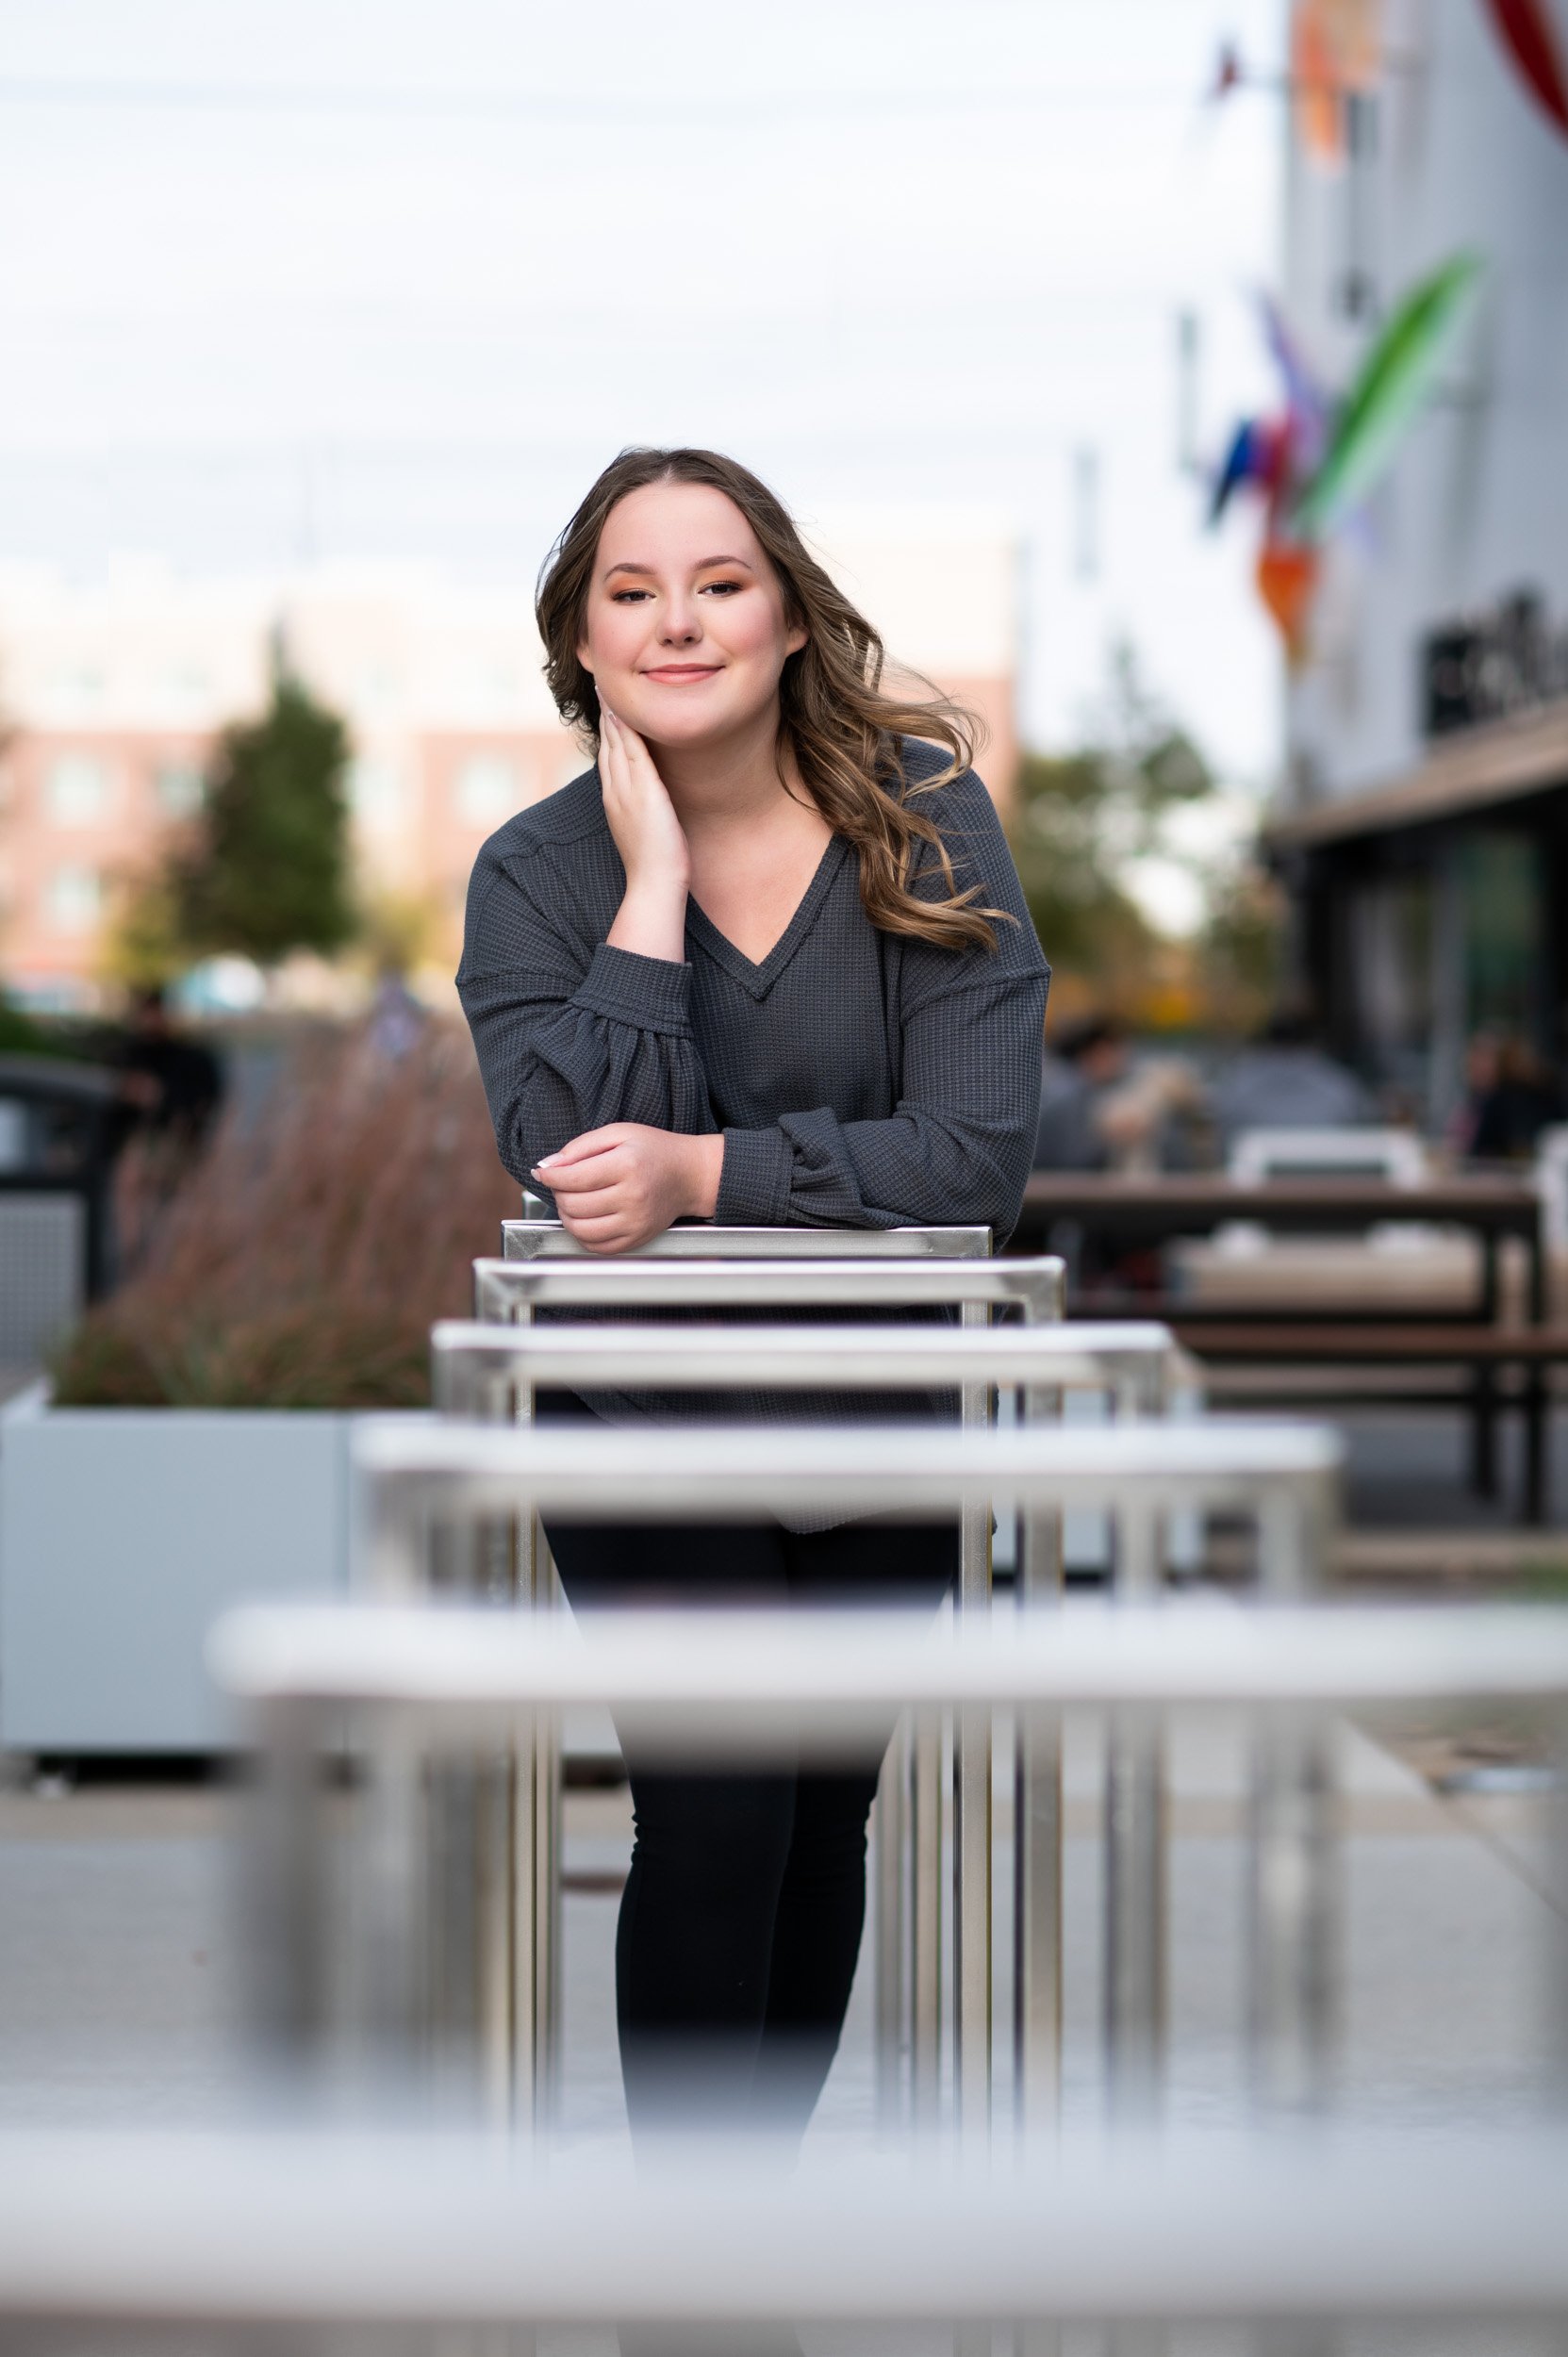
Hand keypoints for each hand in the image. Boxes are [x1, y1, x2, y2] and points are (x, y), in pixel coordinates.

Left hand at [533, 1124, 723, 1253]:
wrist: (689, 1175)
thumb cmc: (654, 1151)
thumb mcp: (618, 1133)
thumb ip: (580, 1147)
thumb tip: (548, 1166)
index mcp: (627, 1165)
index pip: (572, 1178)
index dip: (550, 1175)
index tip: (543, 1172)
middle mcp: (632, 1197)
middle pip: (573, 1204)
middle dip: (559, 1193)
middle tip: (564, 1183)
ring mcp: (635, 1222)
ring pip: (580, 1229)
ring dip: (567, 1215)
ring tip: (573, 1200)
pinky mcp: (636, 1239)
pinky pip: (596, 1246)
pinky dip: (582, 1234)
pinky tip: (587, 1217)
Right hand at [598, 702, 689, 963]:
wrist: (655, 883)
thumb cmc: (655, 865)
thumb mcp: (645, 831)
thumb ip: (643, 812)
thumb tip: (650, 803)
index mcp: (615, 799)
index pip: (608, 755)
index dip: (607, 729)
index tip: (607, 705)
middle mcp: (615, 790)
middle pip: (606, 743)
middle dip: (604, 713)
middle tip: (600, 682)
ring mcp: (625, 790)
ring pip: (614, 742)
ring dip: (611, 713)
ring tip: (607, 685)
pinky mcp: (642, 790)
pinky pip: (632, 751)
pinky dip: (626, 728)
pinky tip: (624, 709)